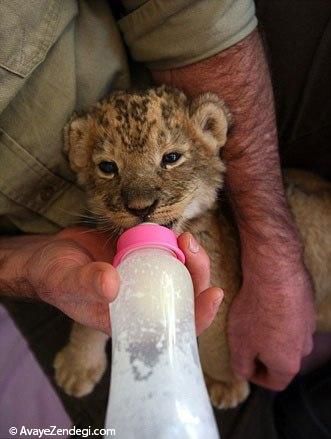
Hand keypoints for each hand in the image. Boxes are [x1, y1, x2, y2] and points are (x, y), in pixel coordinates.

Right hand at [21, 228, 221, 335]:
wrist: (51, 254)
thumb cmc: (55, 276)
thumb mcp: (67, 282)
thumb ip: (87, 284)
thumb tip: (113, 284)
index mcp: (131, 320)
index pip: (173, 328)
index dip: (199, 316)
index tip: (214, 293)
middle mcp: (143, 300)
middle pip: (185, 295)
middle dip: (199, 274)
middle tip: (192, 247)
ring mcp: (144, 276)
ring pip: (180, 272)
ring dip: (190, 256)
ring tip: (185, 237)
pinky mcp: (141, 255)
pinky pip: (166, 251)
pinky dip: (173, 242)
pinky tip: (174, 231)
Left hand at [228, 257, 314, 389]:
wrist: (274, 273)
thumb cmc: (255, 310)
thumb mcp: (239, 344)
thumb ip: (241, 365)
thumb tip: (244, 372)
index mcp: (288, 363)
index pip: (276, 382)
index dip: (257, 377)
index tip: (245, 366)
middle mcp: (304, 347)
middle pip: (283, 359)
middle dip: (263, 354)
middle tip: (245, 340)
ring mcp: (308, 325)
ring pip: (288, 337)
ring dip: (271, 333)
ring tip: (252, 319)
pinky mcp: (306, 305)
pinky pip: (291, 317)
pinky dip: (278, 315)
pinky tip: (263, 302)